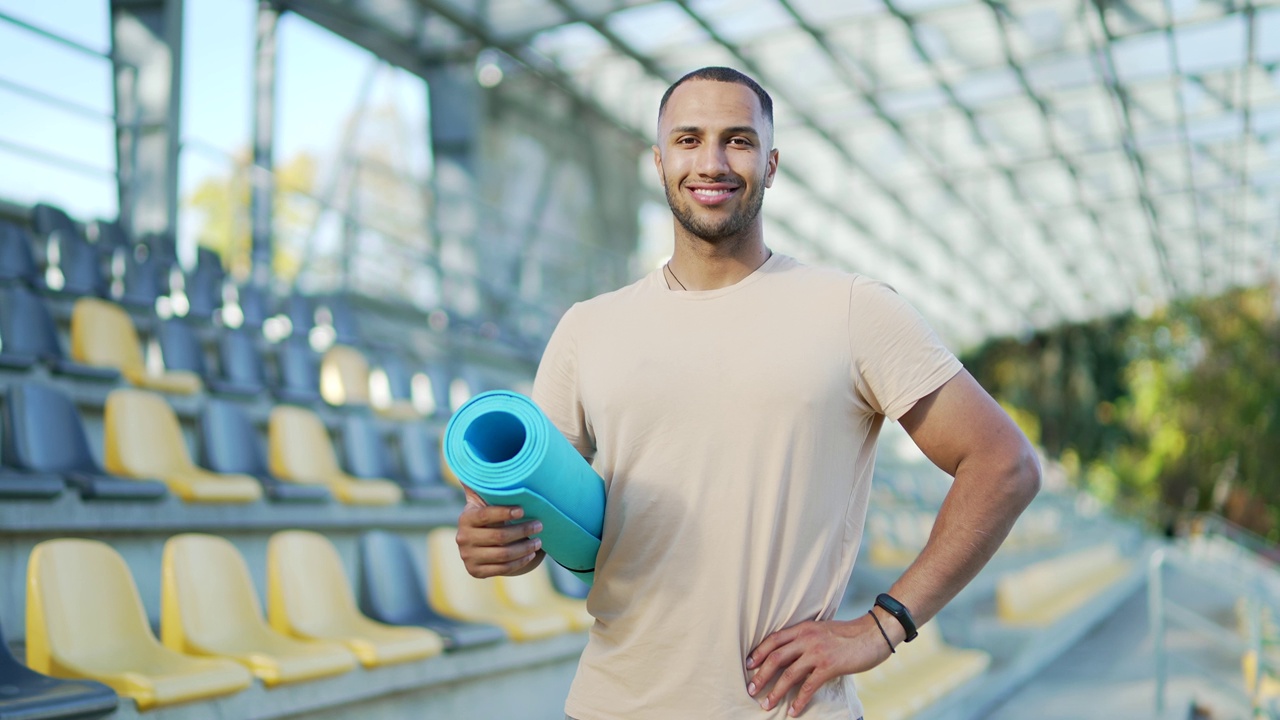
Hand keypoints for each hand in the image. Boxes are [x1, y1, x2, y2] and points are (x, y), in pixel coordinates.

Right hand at [455, 486, 544, 577]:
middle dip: (523, 531)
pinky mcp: (475, 572)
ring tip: (539, 541)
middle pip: (499, 536)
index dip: (505, 513)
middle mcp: (463, 538)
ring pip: (503, 554)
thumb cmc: (488, 513)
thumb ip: (482, 479)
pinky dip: (519, 562)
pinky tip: (530, 555)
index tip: (523, 510)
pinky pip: (502, 569)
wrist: (478, 541)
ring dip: (525, 548)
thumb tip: (474, 447)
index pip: (486, 515)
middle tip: (540, 525)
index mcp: (465, 517)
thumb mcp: (483, 497)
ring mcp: (468, 557)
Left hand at [745, 612, 896, 715]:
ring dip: (775, 691)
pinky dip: (799, 701)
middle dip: (761, 675)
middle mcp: (807, 639)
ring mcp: (817, 653)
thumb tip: (793, 653)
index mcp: (803, 628)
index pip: (774, 639)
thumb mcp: (822, 629)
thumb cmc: (850, 633)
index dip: (759, 652)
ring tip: (766, 704)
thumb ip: (807, 638)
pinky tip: (793, 711)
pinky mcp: (829, 666)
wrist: (873, 633)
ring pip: (789, 674)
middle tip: (751, 688)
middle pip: (775, 657)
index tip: (749, 664)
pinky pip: (809, 687)